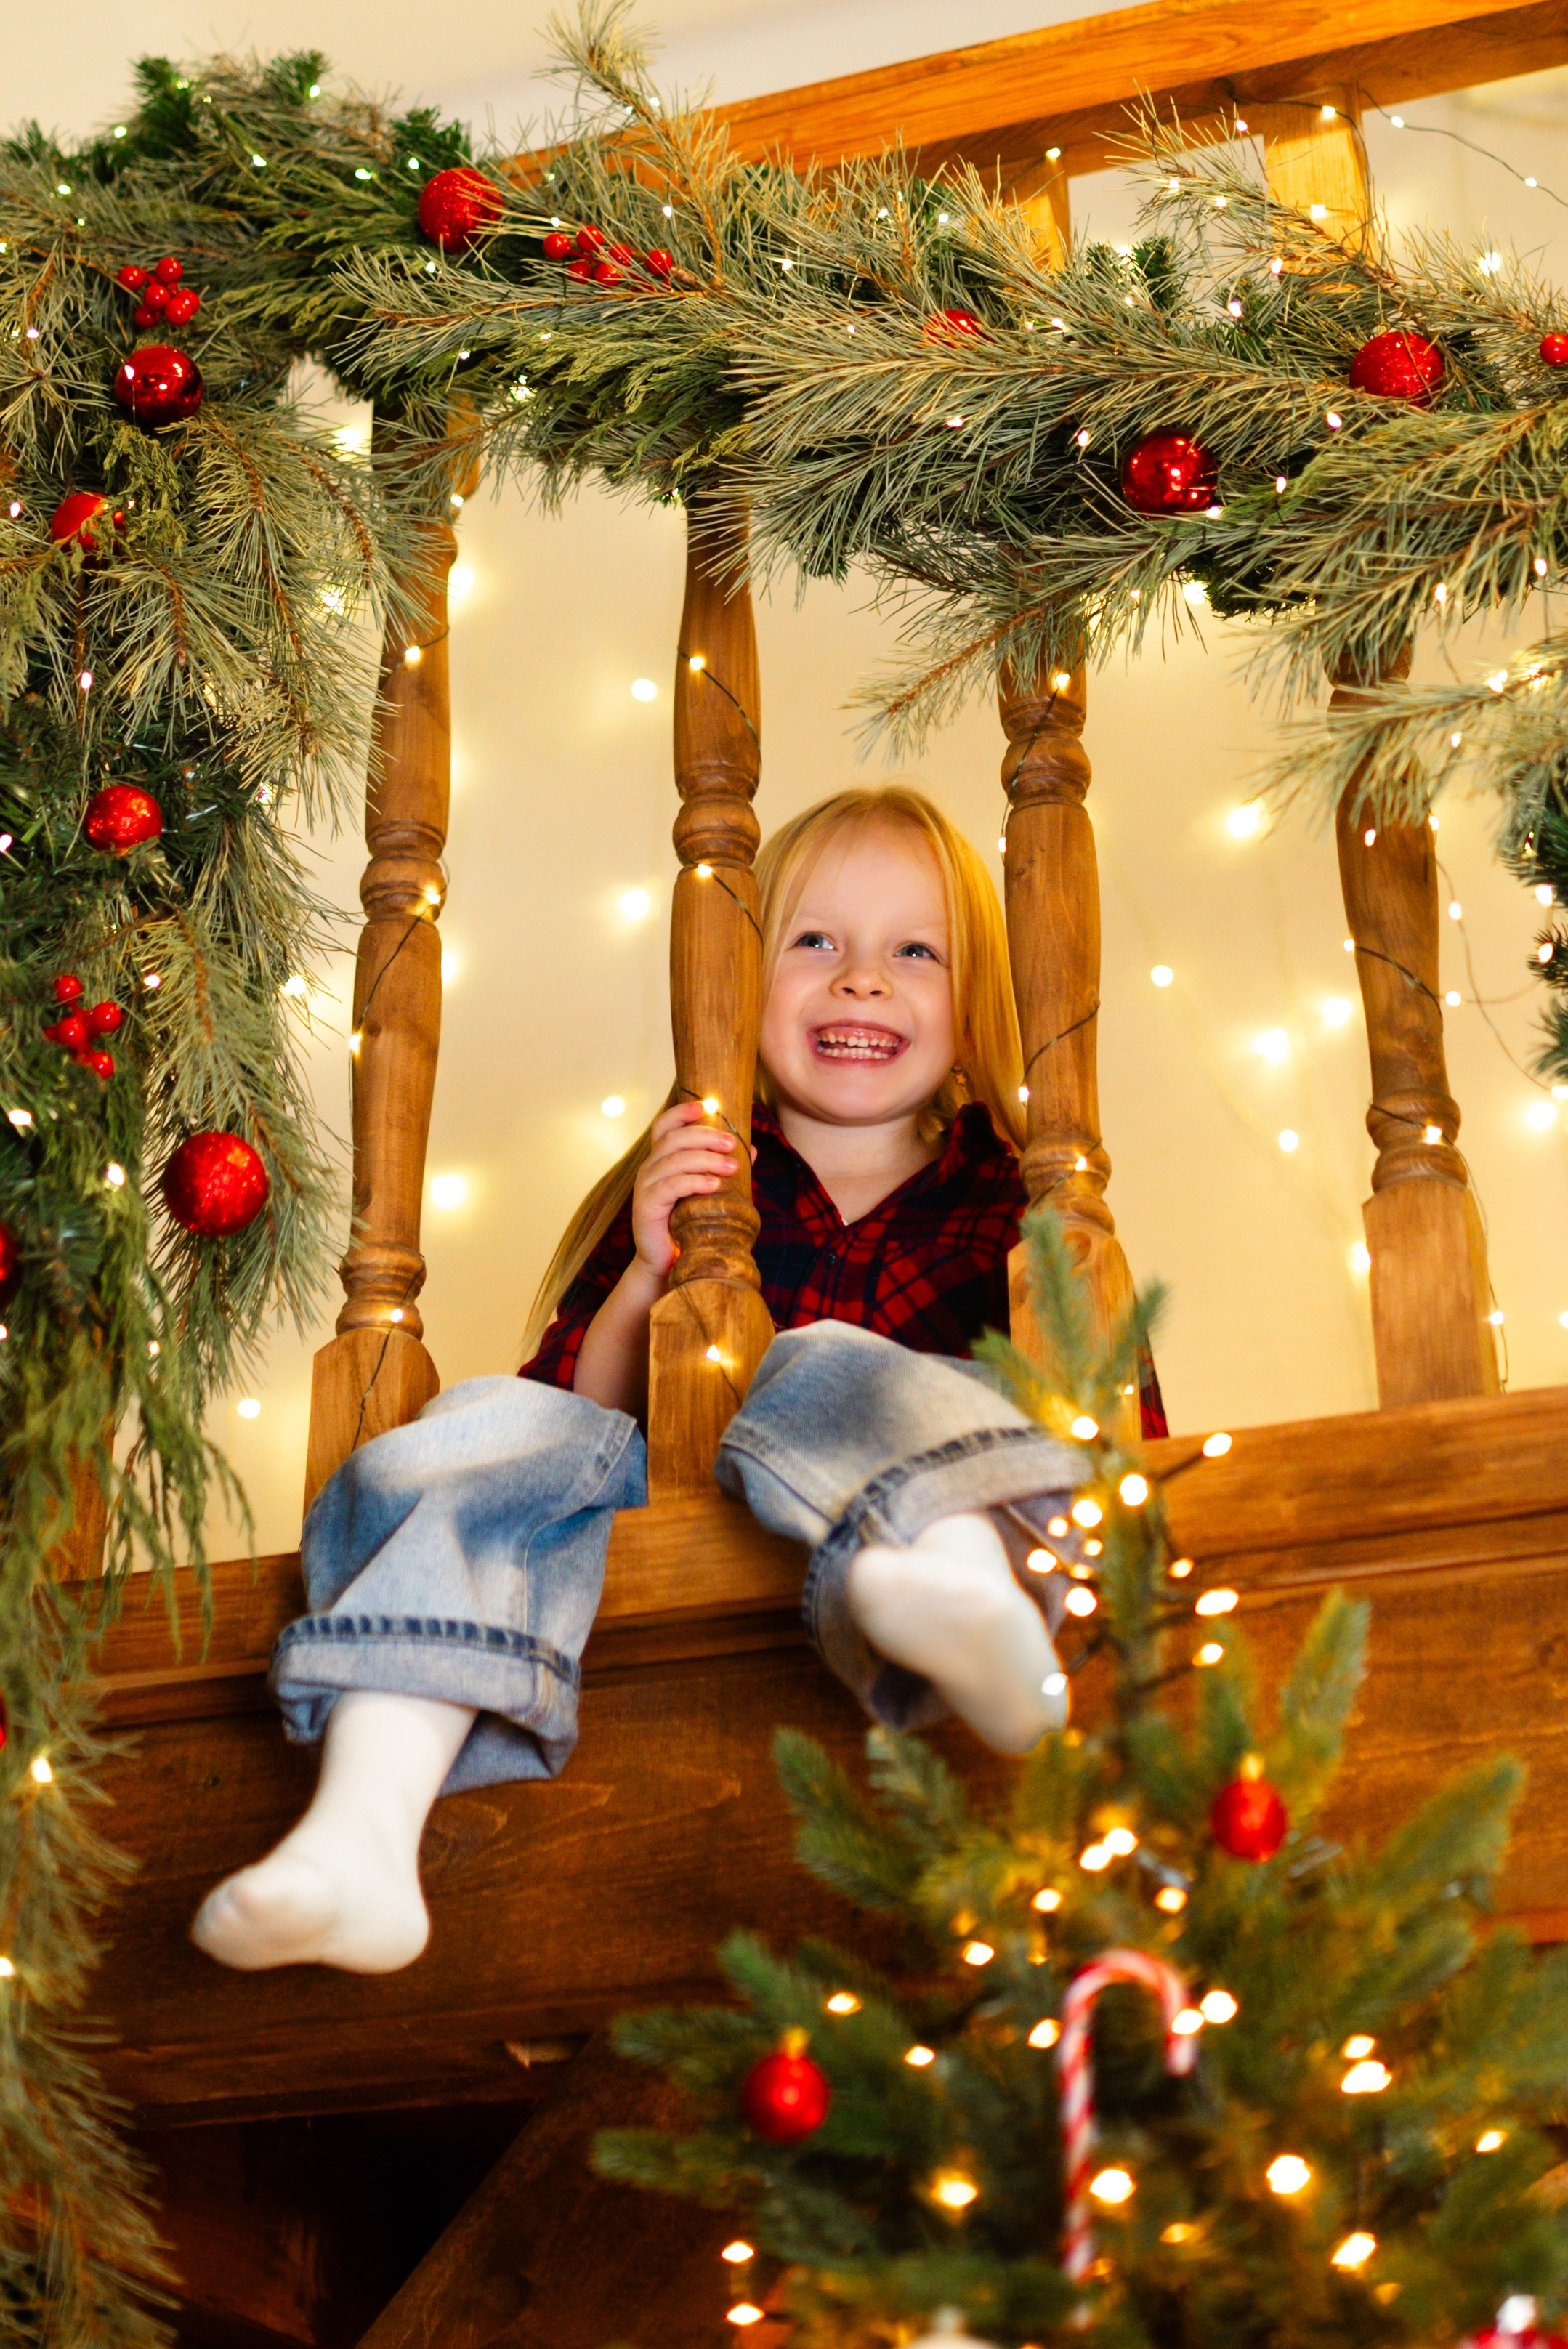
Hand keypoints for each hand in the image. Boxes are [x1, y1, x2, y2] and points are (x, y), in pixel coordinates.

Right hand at [631, 1099, 739, 1280]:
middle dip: (705, 1136)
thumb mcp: (709, 1193)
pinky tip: (714, 1185)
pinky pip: (671, 1186)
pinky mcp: (646, 1206)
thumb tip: (751, 1149)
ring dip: (706, 1159)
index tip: (707, 1105)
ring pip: (674, 1160)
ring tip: (731, 1167)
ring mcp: (645, 1186)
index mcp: (661, 1160)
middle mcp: (649, 1168)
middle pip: (673, 1139)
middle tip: (732, 1144)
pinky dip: (694, 1181)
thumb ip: (724, 1169)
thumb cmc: (687, 1225)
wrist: (667, 1264)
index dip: (682, 1112)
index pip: (665, 1126)